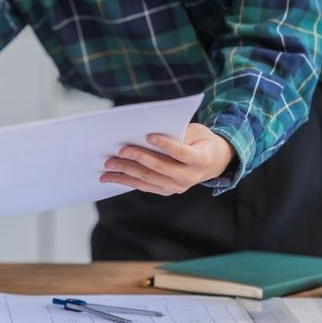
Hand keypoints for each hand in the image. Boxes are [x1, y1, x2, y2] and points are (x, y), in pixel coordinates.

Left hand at [99, 123, 233, 195]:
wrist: (213, 162)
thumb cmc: (201, 141)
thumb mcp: (196, 132)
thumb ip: (176, 133)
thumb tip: (147, 133)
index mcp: (200, 159)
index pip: (181, 153)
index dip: (165, 144)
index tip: (148, 135)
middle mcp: (190, 176)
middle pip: (160, 167)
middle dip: (138, 158)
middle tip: (119, 151)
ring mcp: (178, 186)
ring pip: (148, 179)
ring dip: (126, 172)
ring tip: (108, 166)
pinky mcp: (167, 191)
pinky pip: (145, 186)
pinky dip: (127, 181)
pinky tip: (112, 177)